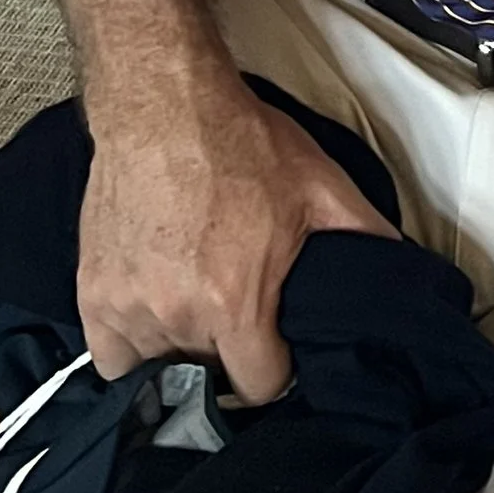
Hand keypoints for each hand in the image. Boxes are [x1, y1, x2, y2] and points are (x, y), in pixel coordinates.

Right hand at [78, 64, 397, 403]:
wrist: (162, 107)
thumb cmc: (238, 142)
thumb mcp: (320, 186)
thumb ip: (363, 234)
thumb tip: (402, 264)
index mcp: (233, 303)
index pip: (259, 386)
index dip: (276, 369)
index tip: (277, 345)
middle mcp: (175, 316)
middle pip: (208, 374)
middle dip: (229, 349)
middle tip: (239, 307)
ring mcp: (127, 308)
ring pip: (159, 366)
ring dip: (179, 345)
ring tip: (196, 304)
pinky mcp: (91, 295)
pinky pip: (111, 354)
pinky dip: (131, 343)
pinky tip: (153, 311)